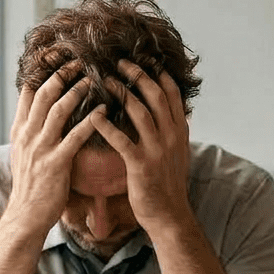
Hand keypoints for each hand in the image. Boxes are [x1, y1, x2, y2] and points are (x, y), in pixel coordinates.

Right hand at [7, 66, 99, 237]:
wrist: (26, 216)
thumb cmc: (30, 186)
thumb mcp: (23, 154)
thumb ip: (31, 132)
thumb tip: (40, 114)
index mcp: (20, 131)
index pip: (27, 93)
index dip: (42, 72)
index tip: (56, 57)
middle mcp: (27, 135)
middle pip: (43, 94)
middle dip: (61, 74)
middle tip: (79, 61)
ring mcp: (41, 148)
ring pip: (58, 110)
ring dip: (76, 91)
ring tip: (93, 79)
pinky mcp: (56, 163)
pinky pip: (75, 136)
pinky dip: (90, 121)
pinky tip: (104, 110)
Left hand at [89, 62, 191, 233]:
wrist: (169, 215)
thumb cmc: (167, 185)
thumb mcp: (176, 153)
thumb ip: (171, 131)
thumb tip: (166, 112)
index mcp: (180, 131)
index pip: (172, 93)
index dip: (158, 73)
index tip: (144, 59)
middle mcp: (171, 136)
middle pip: (155, 95)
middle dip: (138, 74)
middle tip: (119, 62)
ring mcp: (157, 150)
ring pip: (140, 111)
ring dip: (121, 93)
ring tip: (104, 80)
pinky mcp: (141, 165)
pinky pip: (122, 139)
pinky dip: (106, 126)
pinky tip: (93, 115)